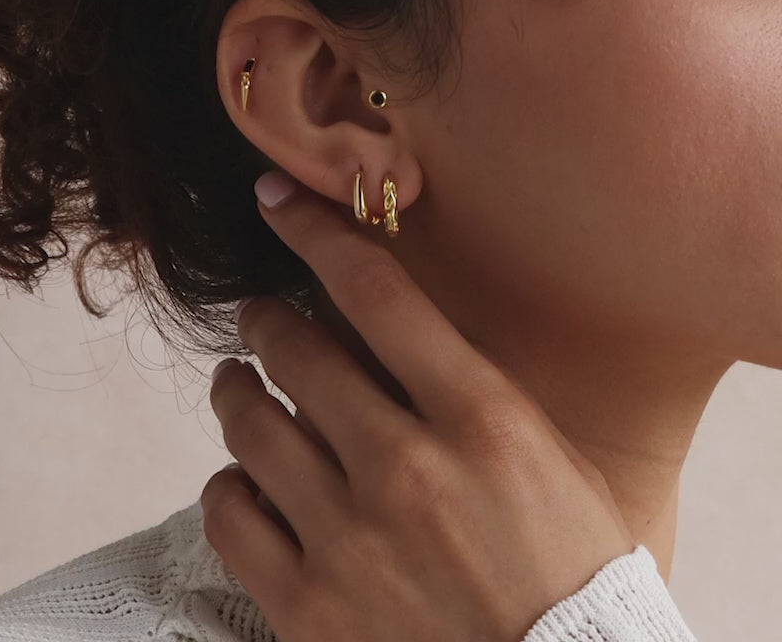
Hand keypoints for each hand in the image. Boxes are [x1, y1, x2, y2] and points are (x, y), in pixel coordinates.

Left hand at [200, 171, 634, 641]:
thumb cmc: (574, 575)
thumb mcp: (549, 460)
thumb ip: (467, 389)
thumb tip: (384, 330)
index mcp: (483, 420)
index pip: (373, 290)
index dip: (313, 230)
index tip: (276, 201)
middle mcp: (409, 469)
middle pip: (294, 349)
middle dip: (264, 321)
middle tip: (259, 319)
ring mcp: (351, 541)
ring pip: (248, 424)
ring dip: (235, 391)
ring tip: (238, 385)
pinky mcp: (308, 609)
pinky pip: (229, 512)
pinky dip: (228, 484)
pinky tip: (244, 478)